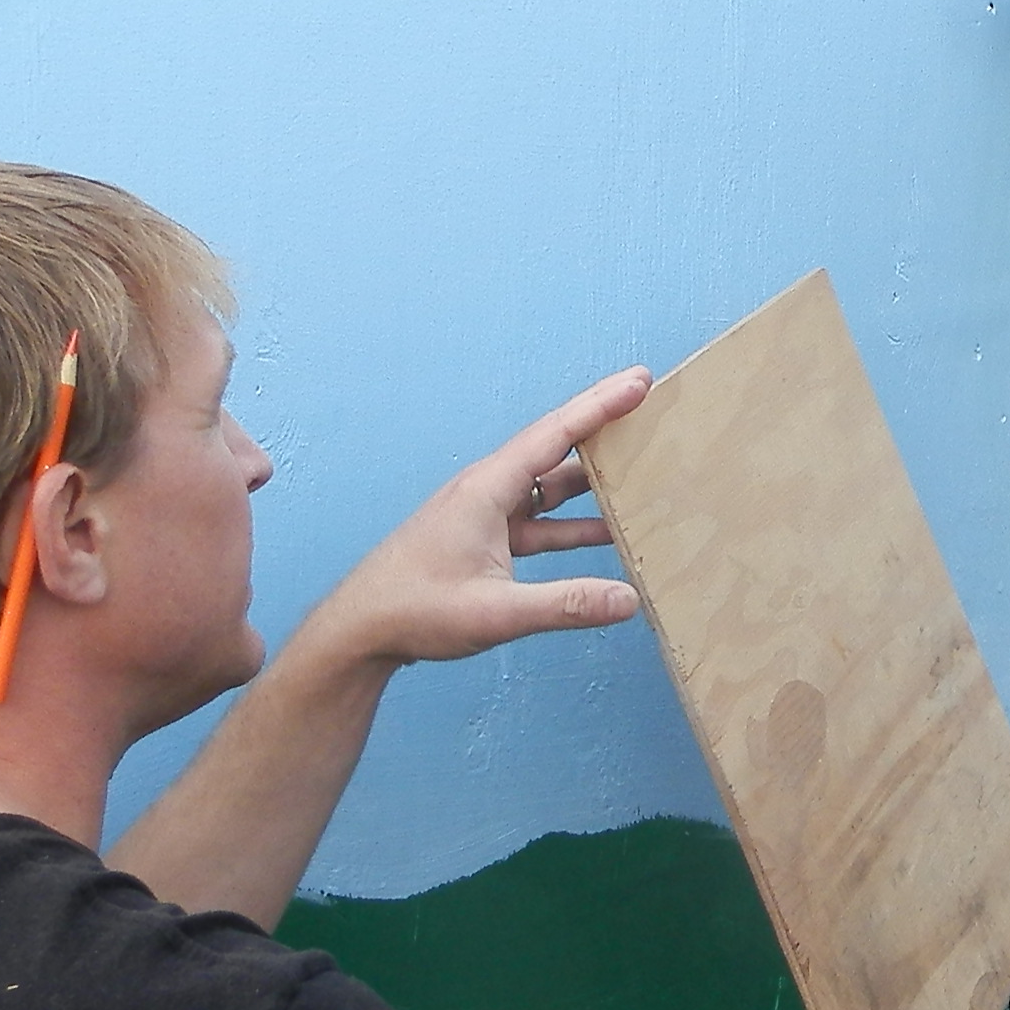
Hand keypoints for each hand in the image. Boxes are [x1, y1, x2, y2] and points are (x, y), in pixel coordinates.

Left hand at [288, 372, 652, 675]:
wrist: (361, 628)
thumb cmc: (414, 610)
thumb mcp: (497, 613)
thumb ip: (566, 604)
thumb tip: (628, 600)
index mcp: (487, 490)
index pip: (555, 435)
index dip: (600, 405)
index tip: (639, 381)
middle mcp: (487, 491)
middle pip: (556, 448)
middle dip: (602, 425)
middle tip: (647, 404)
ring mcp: (486, 514)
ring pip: (550, 486)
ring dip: (592, 480)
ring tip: (639, 467)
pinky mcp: (485, 539)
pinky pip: (541, 520)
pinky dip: (574, 522)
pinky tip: (607, 533)